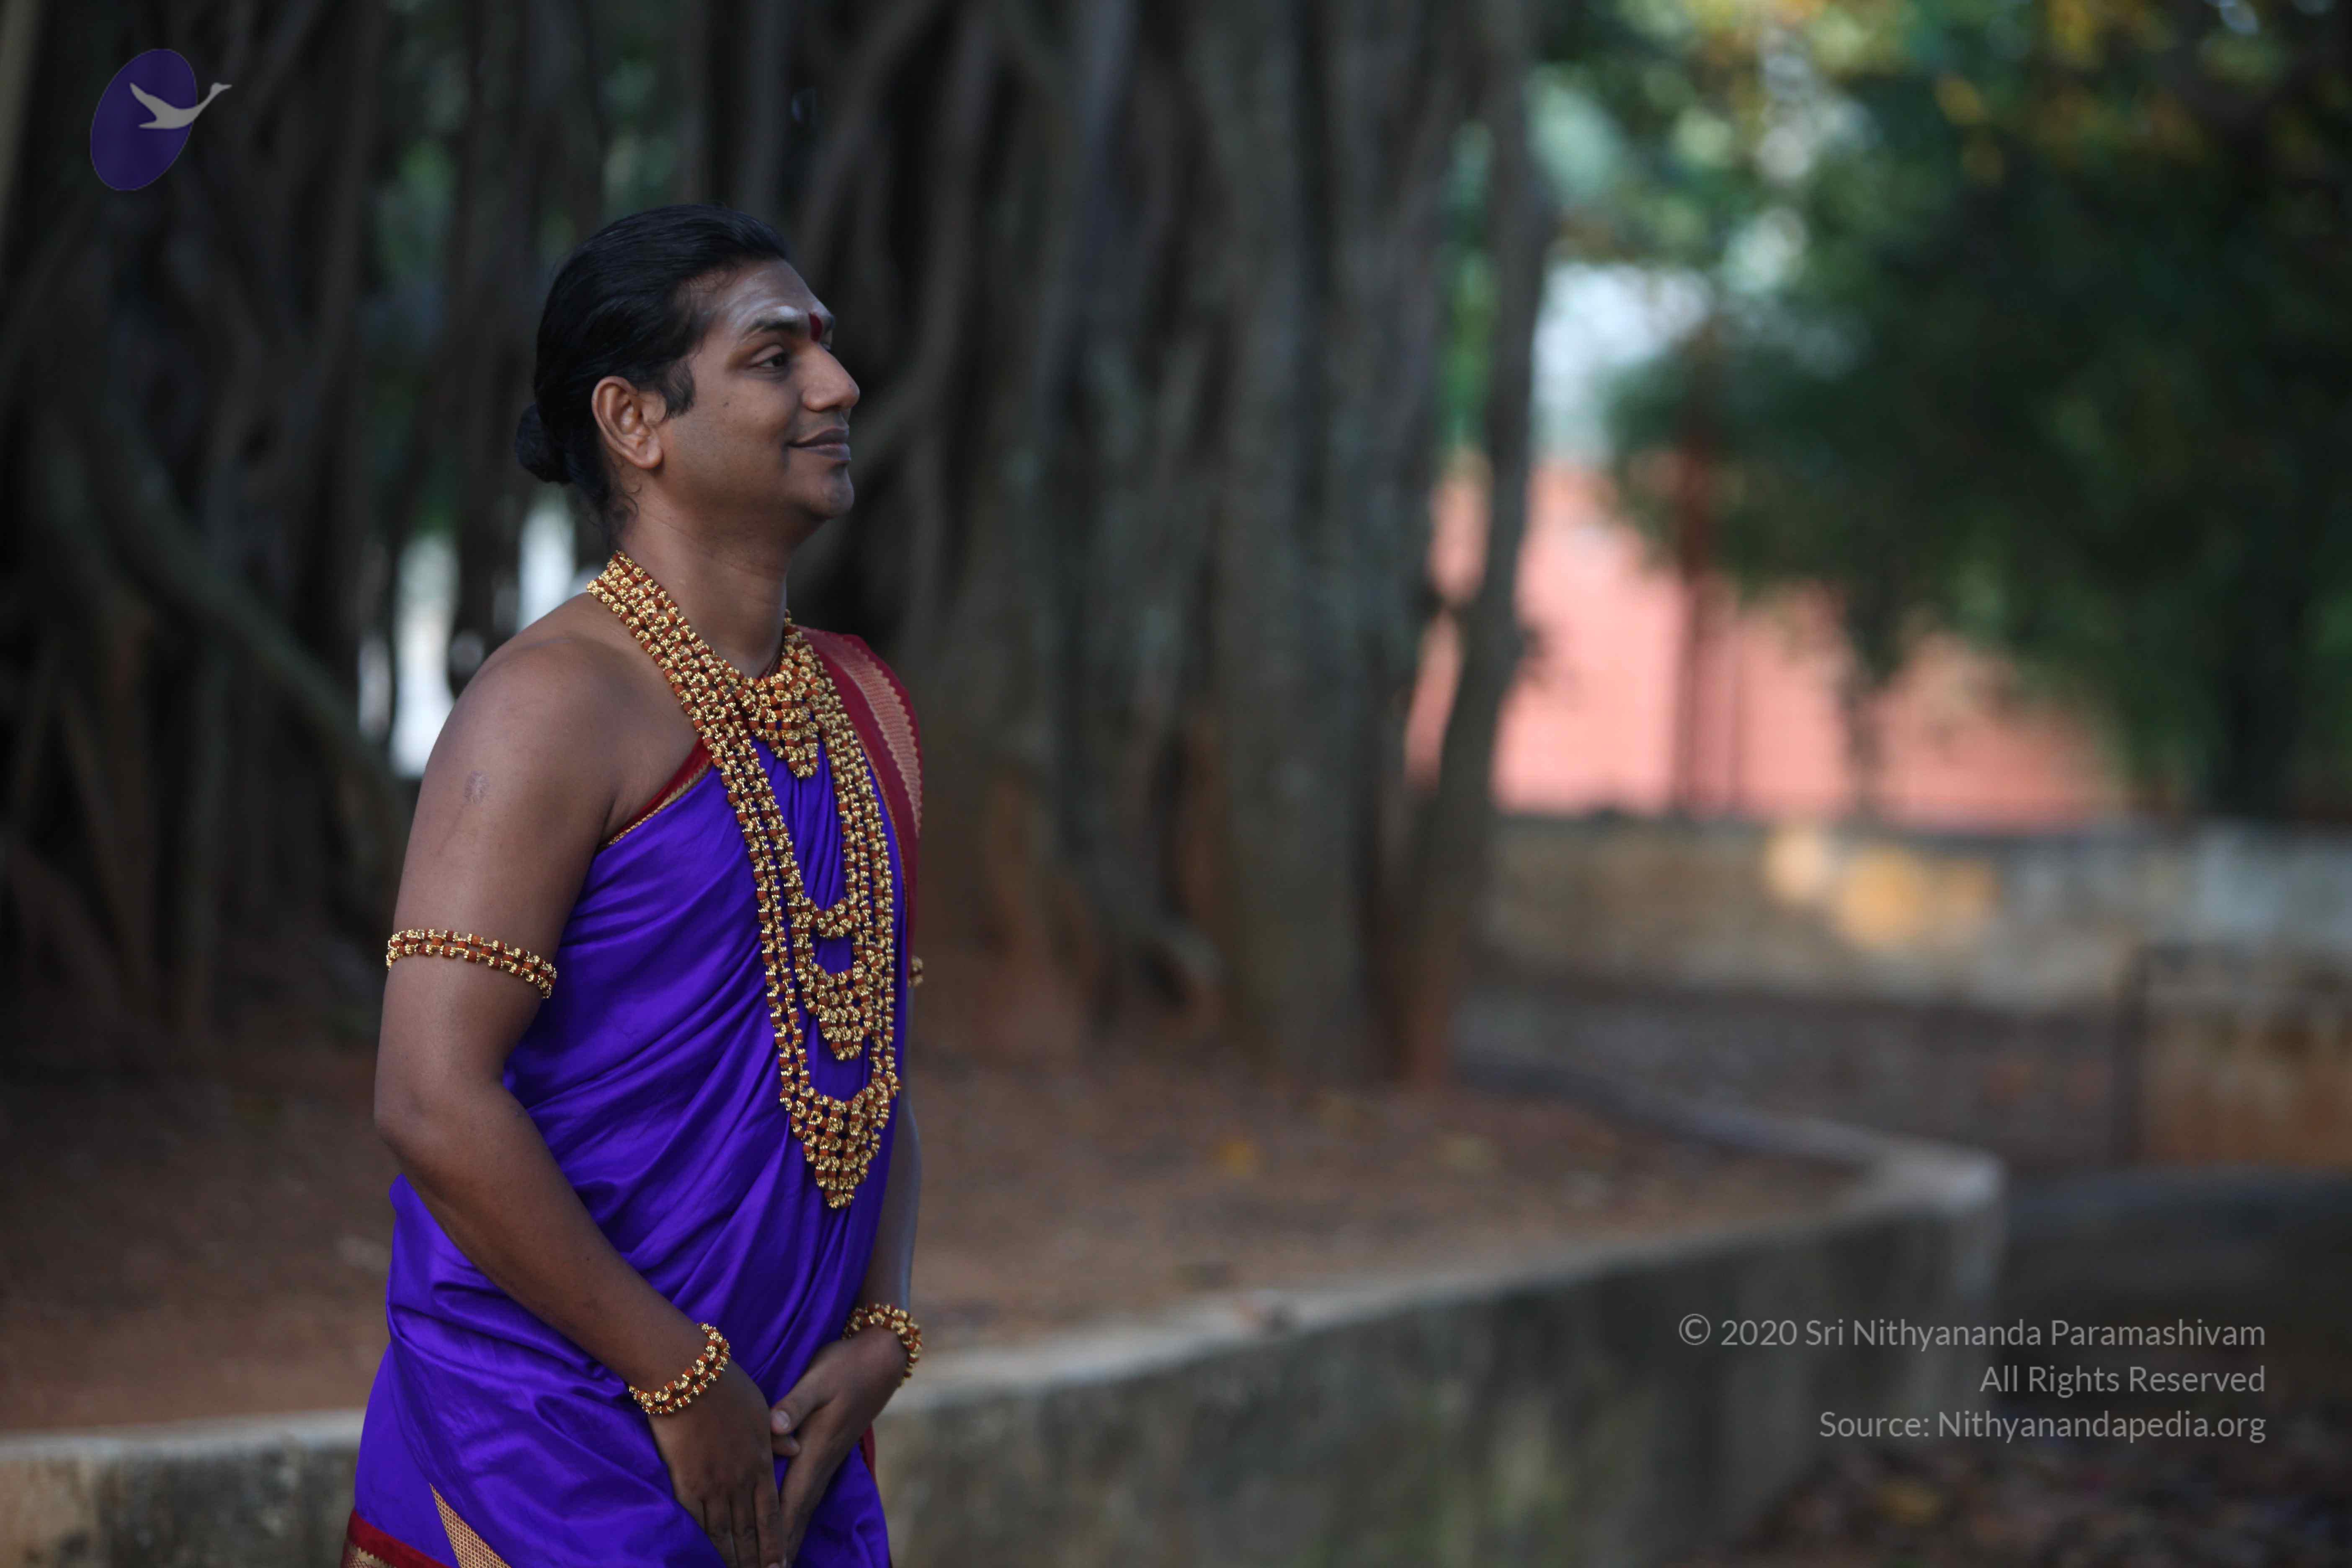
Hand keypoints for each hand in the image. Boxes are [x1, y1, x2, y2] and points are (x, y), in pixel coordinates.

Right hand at [646, 1361, 784, 1567]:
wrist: (689, 1376)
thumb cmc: (727, 1387)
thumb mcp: (761, 1408)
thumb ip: (776, 1436)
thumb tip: (795, 1449)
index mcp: (761, 1463)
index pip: (771, 1514)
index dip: (775, 1544)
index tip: (779, 1566)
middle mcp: (739, 1481)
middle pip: (748, 1532)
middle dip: (753, 1560)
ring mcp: (711, 1485)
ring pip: (722, 1534)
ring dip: (729, 1558)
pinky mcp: (684, 1483)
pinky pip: (695, 1522)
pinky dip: (701, 1543)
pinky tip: (703, 1556)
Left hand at [768, 1329, 907, 1562]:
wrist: (880, 1358)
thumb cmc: (845, 1364)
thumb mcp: (819, 1377)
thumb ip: (795, 1403)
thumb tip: (774, 1427)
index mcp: (815, 1448)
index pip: (791, 1502)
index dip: (778, 1534)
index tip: (768, 1564)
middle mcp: (822, 1461)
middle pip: (798, 1514)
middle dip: (782, 1546)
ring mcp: (828, 1459)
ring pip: (805, 1507)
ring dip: (790, 1535)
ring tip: (777, 1565)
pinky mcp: (829, 1452)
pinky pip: (809, 1494)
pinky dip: (798, 1517)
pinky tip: (793, 1528)